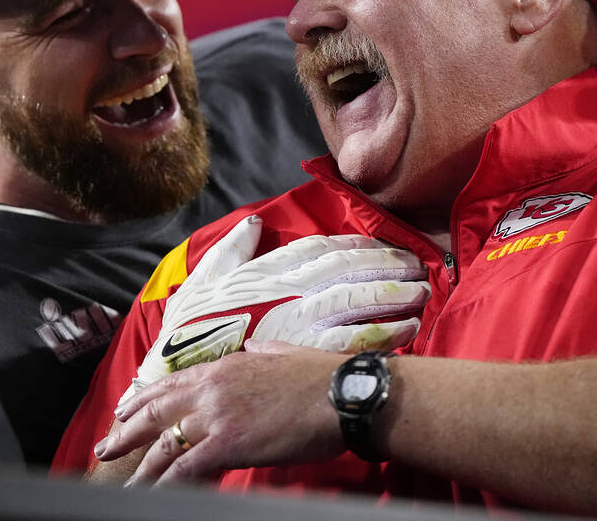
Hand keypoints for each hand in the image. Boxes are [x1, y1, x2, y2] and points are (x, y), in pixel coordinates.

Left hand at [98, 342, 345, 484]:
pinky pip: (185, 470)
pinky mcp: (227, 444)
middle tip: (106, 446)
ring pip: (164, 444)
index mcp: (226, 366)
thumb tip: (252, 349)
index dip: (144, 397)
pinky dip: (166, 485)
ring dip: (139, 466)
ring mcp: (216, 416)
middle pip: (156, 411)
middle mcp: (212, 388)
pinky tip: (154, 495)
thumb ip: (260, 353)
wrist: (341, 395)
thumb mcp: (282, 353)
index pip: (173, 383)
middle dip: (127, 431)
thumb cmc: (320, 377)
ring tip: (122, 484)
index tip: (126, 407)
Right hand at [126, 215, 428, 398]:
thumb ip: (232, 248)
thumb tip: (255, 222)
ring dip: (394, 295)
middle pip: (350, 268)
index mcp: (268, 269)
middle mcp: (288, 288)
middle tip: (417, 268)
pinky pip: (354, 338)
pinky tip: (407, 330)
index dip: (359, 245)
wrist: (175, 374)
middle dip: (388, 266)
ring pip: (358, 299)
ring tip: (421, 295)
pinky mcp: (305, 351)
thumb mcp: (202, 278)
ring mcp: (298, 318)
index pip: (323, 247)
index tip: (383, 246)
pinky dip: (384, 332)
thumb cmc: (187, 329)